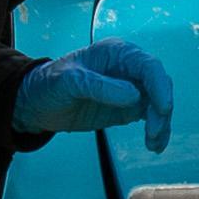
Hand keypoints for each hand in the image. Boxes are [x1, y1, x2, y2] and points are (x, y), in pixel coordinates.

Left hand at [10, 41, 173, 148]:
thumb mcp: (69, 82)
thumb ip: (100, 87)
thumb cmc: (48, 85)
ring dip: (161, 124)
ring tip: (153, 144)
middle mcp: (128, 69)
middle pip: (159, 85)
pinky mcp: (127, 108)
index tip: (163, 109)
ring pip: (158, 104)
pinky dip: (156, 131)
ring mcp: (129, 89)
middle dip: (161, 109)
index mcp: (116, 53)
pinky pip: (149, 117)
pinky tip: (154, 145)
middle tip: (153, 131)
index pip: (148, 66)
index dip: (159, 86)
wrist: (35, 105)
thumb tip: (134, 95)